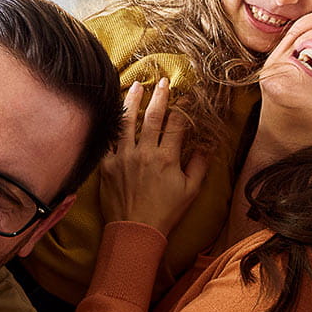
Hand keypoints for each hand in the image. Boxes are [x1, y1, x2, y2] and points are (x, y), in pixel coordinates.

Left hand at [98, 79, 208, 236]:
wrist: (135, 230)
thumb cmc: (166, 212)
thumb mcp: (190, 191)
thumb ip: (199, 165)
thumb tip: (205, 146)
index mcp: (166, 158)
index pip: (176, 124)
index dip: (183, 107)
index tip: (186, 95)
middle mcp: (144, 153)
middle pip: (152, 117)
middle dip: (159, 96)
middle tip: (163, 81)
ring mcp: (122, 157)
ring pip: (127, 122)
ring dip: (132, 101)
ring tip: (136, 86)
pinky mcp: (106, 164)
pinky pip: (108, 139)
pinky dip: (112, 124)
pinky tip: (114, 112)